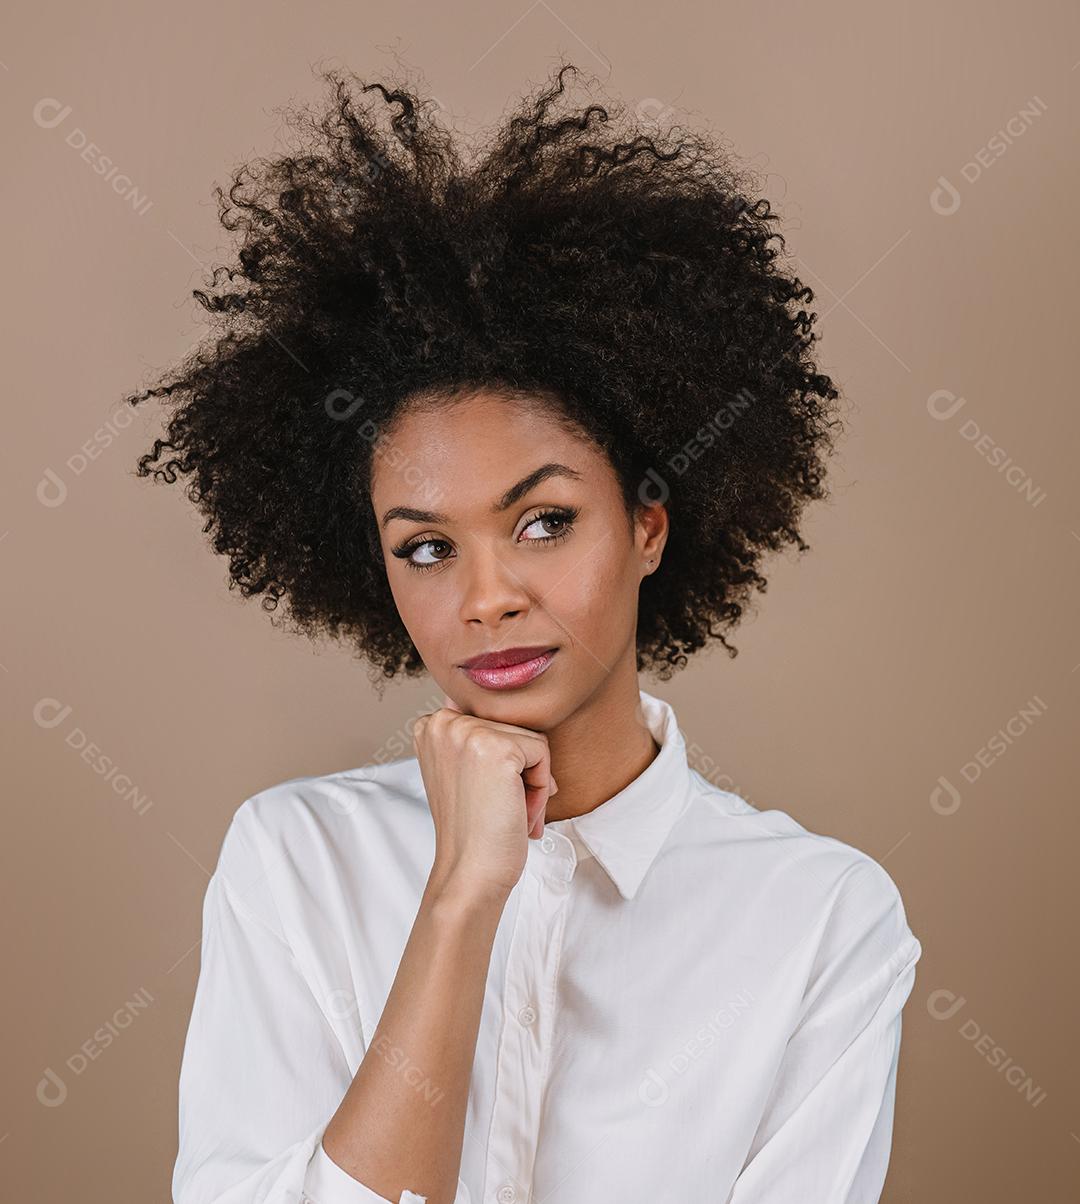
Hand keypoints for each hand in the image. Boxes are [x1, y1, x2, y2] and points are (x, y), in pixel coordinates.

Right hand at [414, 693, 558, 900]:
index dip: (500, 762)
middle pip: (513, 728)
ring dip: (531, 782)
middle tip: (498, 808)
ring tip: (506, 811)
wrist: (470, 873)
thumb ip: (473, 737)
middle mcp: (443, 722)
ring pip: (530, 741)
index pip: (493, 720)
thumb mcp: (460, 772)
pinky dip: (540, 789)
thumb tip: (500, 702)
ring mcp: (468, 732)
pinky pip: (542, 754)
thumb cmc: (473, 830)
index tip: (482, 795)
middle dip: (519, 773)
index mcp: (430, 725)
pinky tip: (517, 812)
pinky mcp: (496, 748)